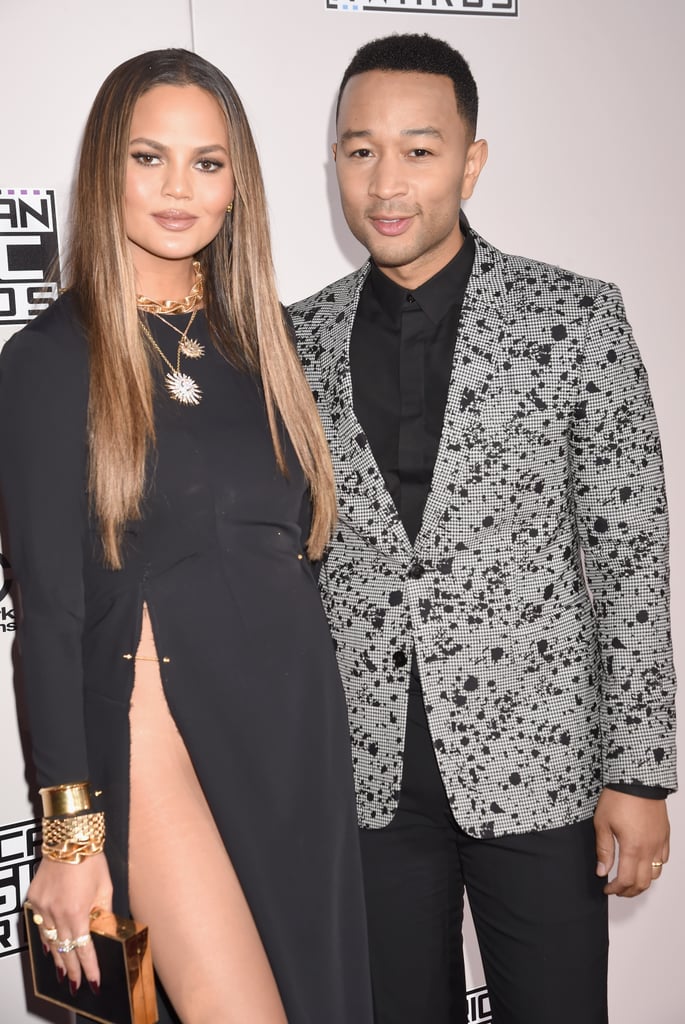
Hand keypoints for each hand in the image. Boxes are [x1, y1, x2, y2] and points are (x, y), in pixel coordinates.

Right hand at [27, 852, 112, 993]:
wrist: (69, 839)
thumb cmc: (91, 860)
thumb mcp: (105, 888)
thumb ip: (103, 913)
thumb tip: (103, 932)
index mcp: (77, 912)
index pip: (84, 949)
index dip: (89, 967)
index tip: (93, 981)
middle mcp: (57, 913)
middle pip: (65, 950)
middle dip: (72, 970)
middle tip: (76, 985)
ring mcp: (42, 907)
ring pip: (49, 940)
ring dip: (57, 957)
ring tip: (64, 972)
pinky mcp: (34, 899)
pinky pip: (40, 925)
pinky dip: (46, 938)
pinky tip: (50, 948)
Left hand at [593, 788, 669, 896]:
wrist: (638, 780)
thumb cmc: (619, 798)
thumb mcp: (602, 823)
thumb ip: (604, 850)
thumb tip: (602, 871)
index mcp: (633, 848)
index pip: (626, 881)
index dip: (615, 889)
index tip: (607, 888)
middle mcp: (649, 849)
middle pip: (643, 883)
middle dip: (629, 891)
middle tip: (617, 889)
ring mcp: (659, 843)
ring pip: (656, 874)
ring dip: (643, 882)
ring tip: (630, 879)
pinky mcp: (665, 835)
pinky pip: (664, 859)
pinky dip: (654, 867)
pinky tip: (644, 863)